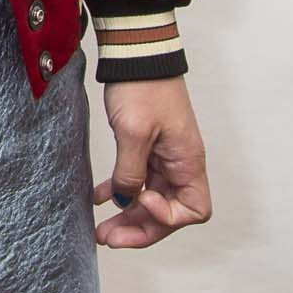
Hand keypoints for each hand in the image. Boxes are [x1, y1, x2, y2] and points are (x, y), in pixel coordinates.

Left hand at [92, 76, 210, 246]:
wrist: (136, 53)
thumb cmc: (143, 87)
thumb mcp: (133, 133)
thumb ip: (129, 173)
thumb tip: (124, 201)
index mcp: (187, 161)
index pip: (194, 211)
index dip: (167, 218)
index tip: (140, 202)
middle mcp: (180, 164)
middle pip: (168, 213)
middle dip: (139, 229)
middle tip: (108, 238)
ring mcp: (164, 157)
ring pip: (149, 200)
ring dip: (127, 217)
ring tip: (101, 230)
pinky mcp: (147, 148)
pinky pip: (137, 181)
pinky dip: (120, 192)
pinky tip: (99, 198)